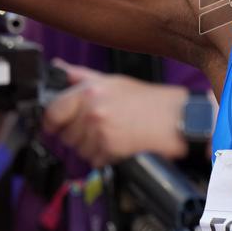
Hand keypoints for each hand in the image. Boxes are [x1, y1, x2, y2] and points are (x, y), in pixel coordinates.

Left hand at [42, 61, 187, 167]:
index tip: (56, 126)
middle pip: (65, 135)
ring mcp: (100, 129)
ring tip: (115, 136)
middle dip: (79, 136)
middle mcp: (92, 109)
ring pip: (79, 150)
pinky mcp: (109, 148)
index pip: (53, 111)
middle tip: (102, 128)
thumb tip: (59, 69)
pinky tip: (121, 146)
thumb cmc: (151, 102)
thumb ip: (82, 76)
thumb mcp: (116, 82)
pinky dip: (106, 158)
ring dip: (93, 148)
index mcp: (90, 90)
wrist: (179, 119)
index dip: (53, 122)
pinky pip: (94, 161)